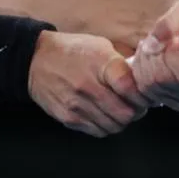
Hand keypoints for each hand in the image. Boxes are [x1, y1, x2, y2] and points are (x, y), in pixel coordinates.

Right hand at [27, 31, 152, 137]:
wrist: (35, 60)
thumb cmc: (72, 51)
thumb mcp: (100, 46)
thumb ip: (122, 64)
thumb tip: (143, 81)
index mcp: (100, 63)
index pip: (131, 88)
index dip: (142, 96)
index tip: (144, 97)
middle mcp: (88, 86)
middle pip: (125, 113)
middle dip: (135, 112)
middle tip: (134, 107)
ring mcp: (77, 105)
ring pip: (113, 126)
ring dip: (120, 121)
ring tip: (118, 111)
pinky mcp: (68, 118)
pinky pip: (97, 131)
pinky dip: (105, 126)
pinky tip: (102, 115)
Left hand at [129, 0, 178, 110]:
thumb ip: (170, 22)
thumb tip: (155, 43)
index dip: (171, 58)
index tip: (170, 42)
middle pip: (167, 80)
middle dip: (154, 57)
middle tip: (157, 42)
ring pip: (154, 87)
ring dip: (147, 64)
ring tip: (156, 49)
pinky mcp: (178, 103)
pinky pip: (149, 94)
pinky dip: (145, 76)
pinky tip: (154, 62)